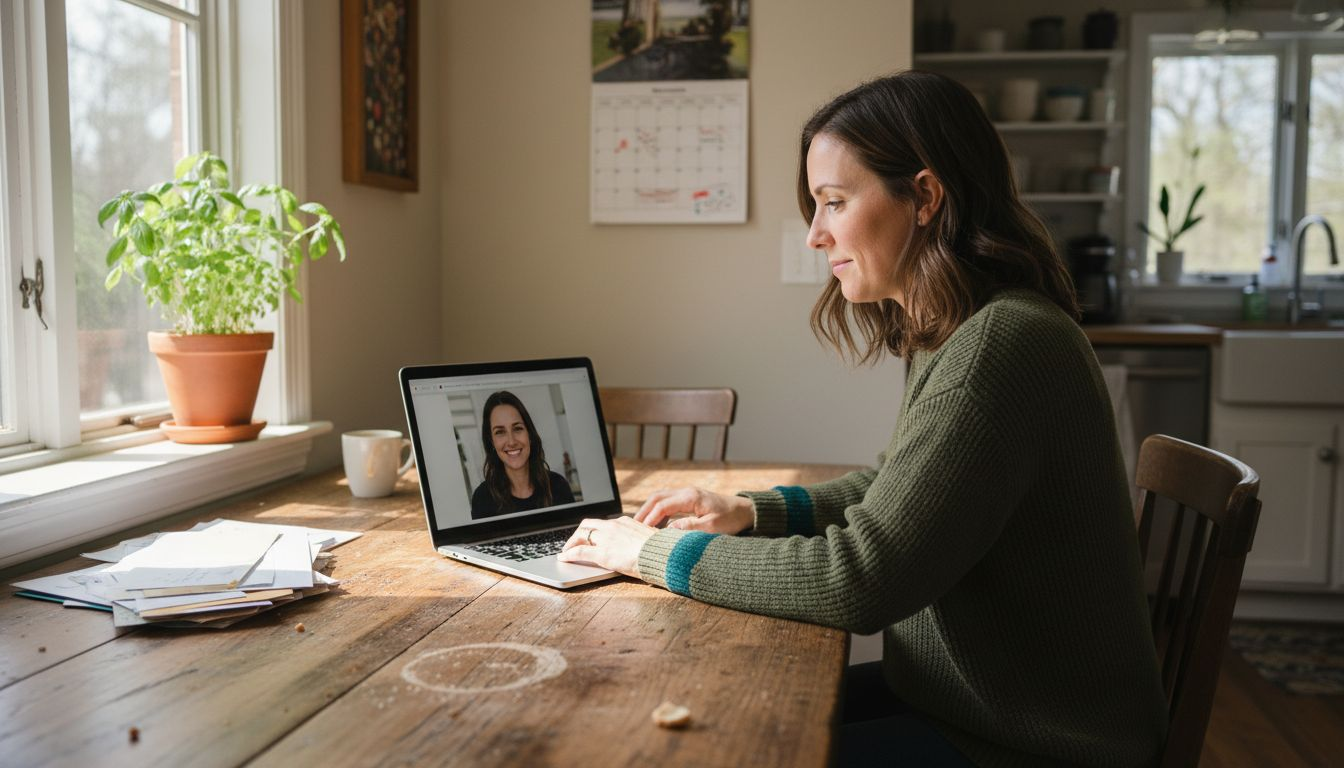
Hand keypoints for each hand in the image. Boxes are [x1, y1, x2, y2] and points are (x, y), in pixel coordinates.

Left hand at [558, 516, 656, 577]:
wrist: (662, 555)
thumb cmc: (660, 550)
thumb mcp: (649, 539)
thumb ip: (640, 539)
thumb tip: (641, 544)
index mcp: (625, 522)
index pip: (603, 523)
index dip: (594, 530)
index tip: (590, 536)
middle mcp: (613, 526)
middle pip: (588, 525)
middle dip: (578, 534)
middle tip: (574, 542)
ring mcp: (606, 539)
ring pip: (581, 536)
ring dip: (571, 543)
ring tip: (566, 551)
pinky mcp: (602, 553)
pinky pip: (579, 552)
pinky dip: (569, 554)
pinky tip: (564, 558)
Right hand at [633, 486, 753, 534]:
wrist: (745, 511)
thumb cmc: (731, 519)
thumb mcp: (712, 527)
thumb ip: (689, 528)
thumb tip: (668, 530)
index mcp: (690, 497)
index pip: (662, 505)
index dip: (650, 518)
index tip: (642, 532)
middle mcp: (686, 492)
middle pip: (656, 497)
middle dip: (643, 512)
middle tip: (633, 527)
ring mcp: (687, 494)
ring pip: (660, 498)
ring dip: (649, 510)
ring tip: (640, 526)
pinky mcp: (689, 499)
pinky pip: (667, 502)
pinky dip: (658, 511)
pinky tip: (656, 525)